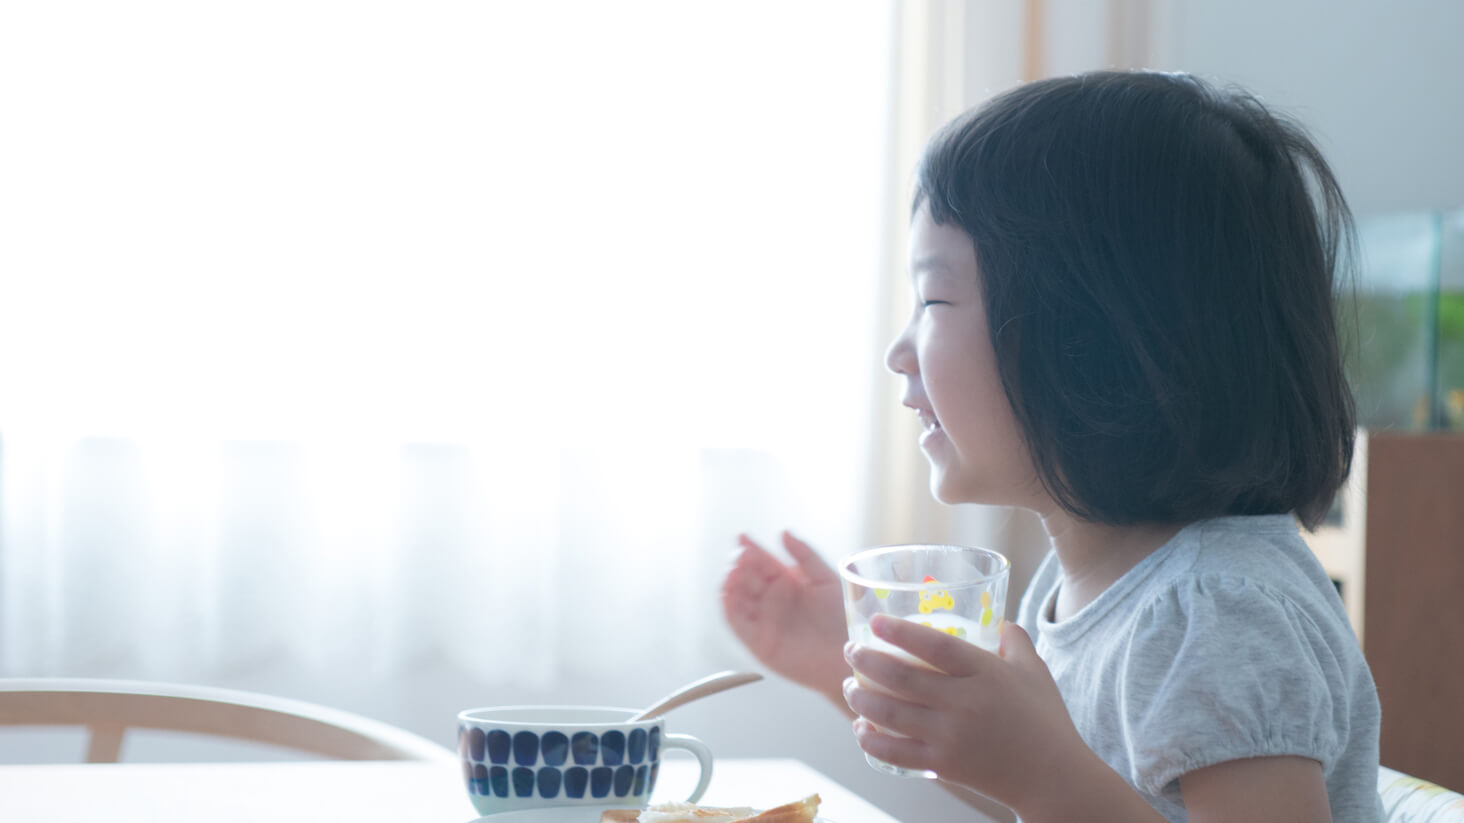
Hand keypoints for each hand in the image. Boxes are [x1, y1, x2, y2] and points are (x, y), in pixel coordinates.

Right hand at [721, 531, 849, 704]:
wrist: (849, 652)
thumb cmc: (843, 618)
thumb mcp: (827, 578)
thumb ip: (805, 555)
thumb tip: (784, 533)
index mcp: (786, 581)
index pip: (762, 561)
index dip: (750, 549)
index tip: (743, 537)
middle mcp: (771, 599)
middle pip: (746, 577)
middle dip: (740, 564)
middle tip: (743, 556)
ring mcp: (763, 620)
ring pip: (737, 598)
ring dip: (731, 582)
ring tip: (735, 571)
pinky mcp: (758, 641)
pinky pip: (737, 622)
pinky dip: (728, 607)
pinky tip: (728, 593)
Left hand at [842, 614, 1089, 811]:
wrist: (1053, 776)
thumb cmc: (1044, 718)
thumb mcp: (1034, 671)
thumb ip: (1014, 640)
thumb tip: (996, 618)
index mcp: (986, 674)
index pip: (936, 646)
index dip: (902, 632)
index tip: (876, 623)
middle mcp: (965, 703)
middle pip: (903, 678)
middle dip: (867, 661)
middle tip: (850, 650)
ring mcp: (952, 737)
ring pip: (891, 714)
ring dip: (861, 697)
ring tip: (849, 684)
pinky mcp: (944, 766)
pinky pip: (896, 752)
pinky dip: (872, 739)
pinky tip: (860, 727)